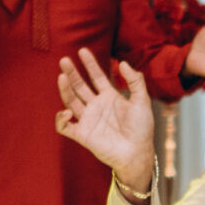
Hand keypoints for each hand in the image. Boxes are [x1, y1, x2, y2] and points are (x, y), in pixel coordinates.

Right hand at [54, 47, 155, 192]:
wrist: (137, 153)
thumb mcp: (142, 102)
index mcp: (110, 97)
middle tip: (64, 60)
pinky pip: (64, 126)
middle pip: (80, 86)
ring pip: (70, 101)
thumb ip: (136, 81)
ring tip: (62, 76)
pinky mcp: (82, 134)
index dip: (90, 64)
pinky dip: (61, 119)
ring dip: (64, 89)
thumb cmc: (142, 129)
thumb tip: (123, 63)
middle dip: (72, 73)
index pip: (96, 77)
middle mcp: (96, 106)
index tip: (82, 50)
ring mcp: (88, 119)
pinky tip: (67, 112)